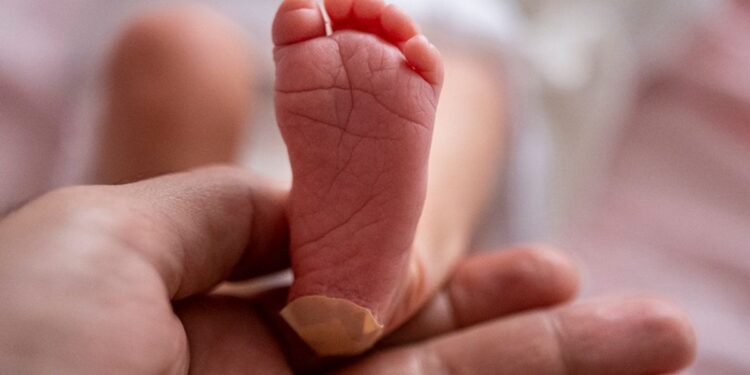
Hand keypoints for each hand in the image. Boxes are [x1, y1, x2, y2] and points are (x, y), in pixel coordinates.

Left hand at [0, 167, 694, 373]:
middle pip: (421, 365)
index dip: (447, 281)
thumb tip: (296, 205)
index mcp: (204, 342)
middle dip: (526, 340)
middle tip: (633, 318)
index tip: (544, 274)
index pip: (352, 304)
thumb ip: (208, 210)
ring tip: (663, 343)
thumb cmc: (11, 355)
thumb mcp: (94, 241)